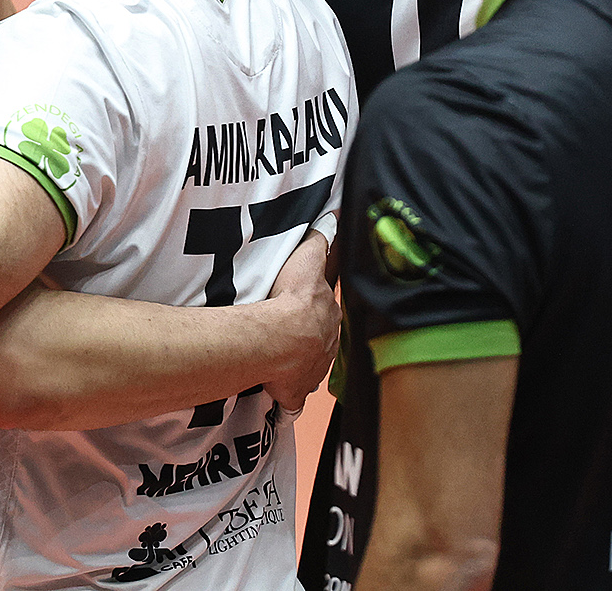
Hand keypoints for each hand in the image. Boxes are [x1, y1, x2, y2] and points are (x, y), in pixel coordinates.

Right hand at [261, 231, 340, 410]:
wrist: (281, 338)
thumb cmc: (293, 300)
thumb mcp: (309, 260)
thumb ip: (320, 240)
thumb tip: (334, 219)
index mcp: (330, 315)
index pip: (326, 310)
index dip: (315, 310)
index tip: (305, 310)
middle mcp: (327, 343)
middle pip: (319, 338)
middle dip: (309, 337)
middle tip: (288, 332)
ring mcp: (313, 368)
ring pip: (307, 363)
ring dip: (297, 361)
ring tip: (279, 356)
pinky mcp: (296, 390)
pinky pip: (292, 393)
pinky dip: (286, 391)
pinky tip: (277, 389)